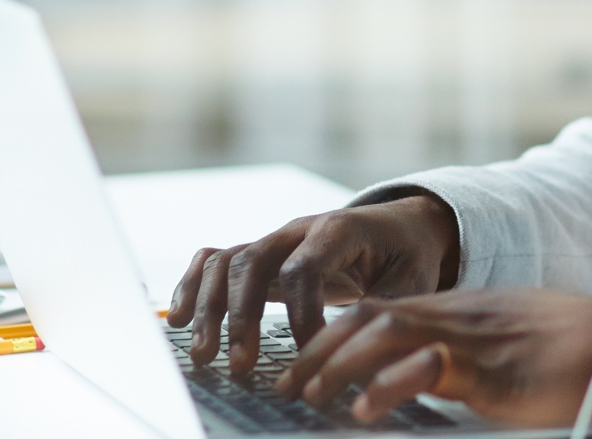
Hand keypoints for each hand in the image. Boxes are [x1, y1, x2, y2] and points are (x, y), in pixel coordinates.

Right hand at [164, 190, 460, 373]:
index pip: (303, 269)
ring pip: (226, 262)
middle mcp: (297, 231)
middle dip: (241, 316)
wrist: (400, 227)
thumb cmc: (408, 257)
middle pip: (252, 262)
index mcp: (338, 230)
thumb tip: (365, 354)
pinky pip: (214, 262)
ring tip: (204, 355)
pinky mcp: (261, 255)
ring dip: (209, 308)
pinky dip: (192, 287)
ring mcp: (274, 240)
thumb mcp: (413, 282)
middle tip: (239, 364)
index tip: (309, 353)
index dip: (300, 314)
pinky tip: (178, 320)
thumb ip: (386, 311)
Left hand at [274, 288, 591, 427]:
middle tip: (288, 384)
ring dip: (339, 363)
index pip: (380, 310)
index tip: (304, 362)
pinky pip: (429, 366)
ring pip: (385, 333)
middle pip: (369, 317)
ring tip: (309, 395)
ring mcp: (472, 338)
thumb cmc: (572, 353)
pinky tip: (364, 408)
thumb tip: (428, 381)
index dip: (336, 334)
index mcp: (457, 310)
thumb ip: (463, 359)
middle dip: (320, 349)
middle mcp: (456, 316)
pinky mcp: (491, 369)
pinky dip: (389, 384)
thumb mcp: (503, 349)